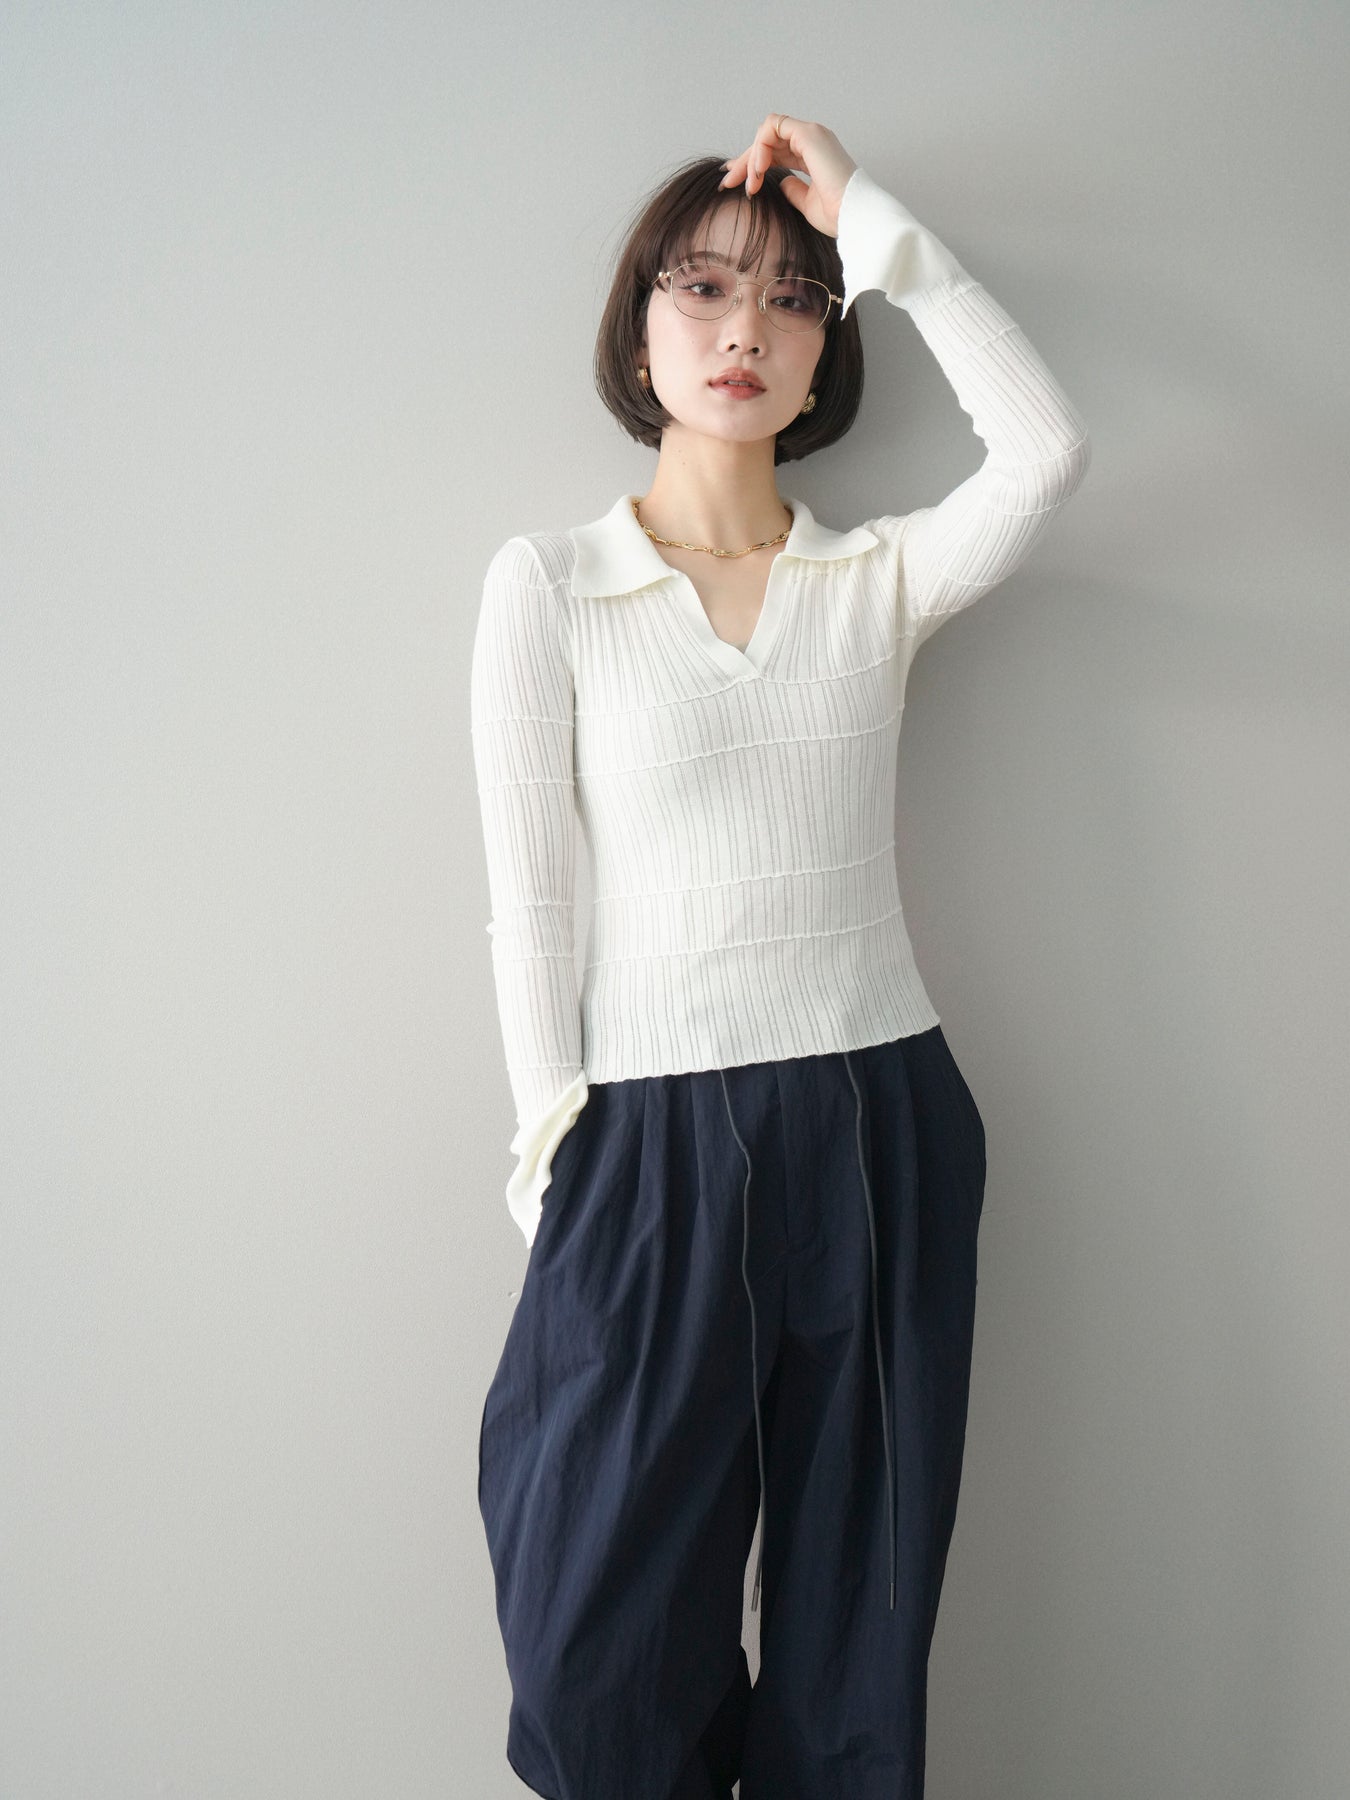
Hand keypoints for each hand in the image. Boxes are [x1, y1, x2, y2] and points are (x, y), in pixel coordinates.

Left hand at [718, 114, 857, 238]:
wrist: (854, 217)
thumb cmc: (838, 216)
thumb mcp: (808, 204)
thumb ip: (794, 190)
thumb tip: (781, 183)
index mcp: (814, 154)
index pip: (776, 150)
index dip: (753, 162)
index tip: (735, 180)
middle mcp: (813, 140)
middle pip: (768, 139)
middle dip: (744, 160)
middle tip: (728, 182)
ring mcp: (811, 134)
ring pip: (767, 131)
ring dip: (751, 157)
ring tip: (749, 183)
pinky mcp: (808, 134)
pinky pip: (771, 128)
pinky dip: (760, 148)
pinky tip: (758, 172)